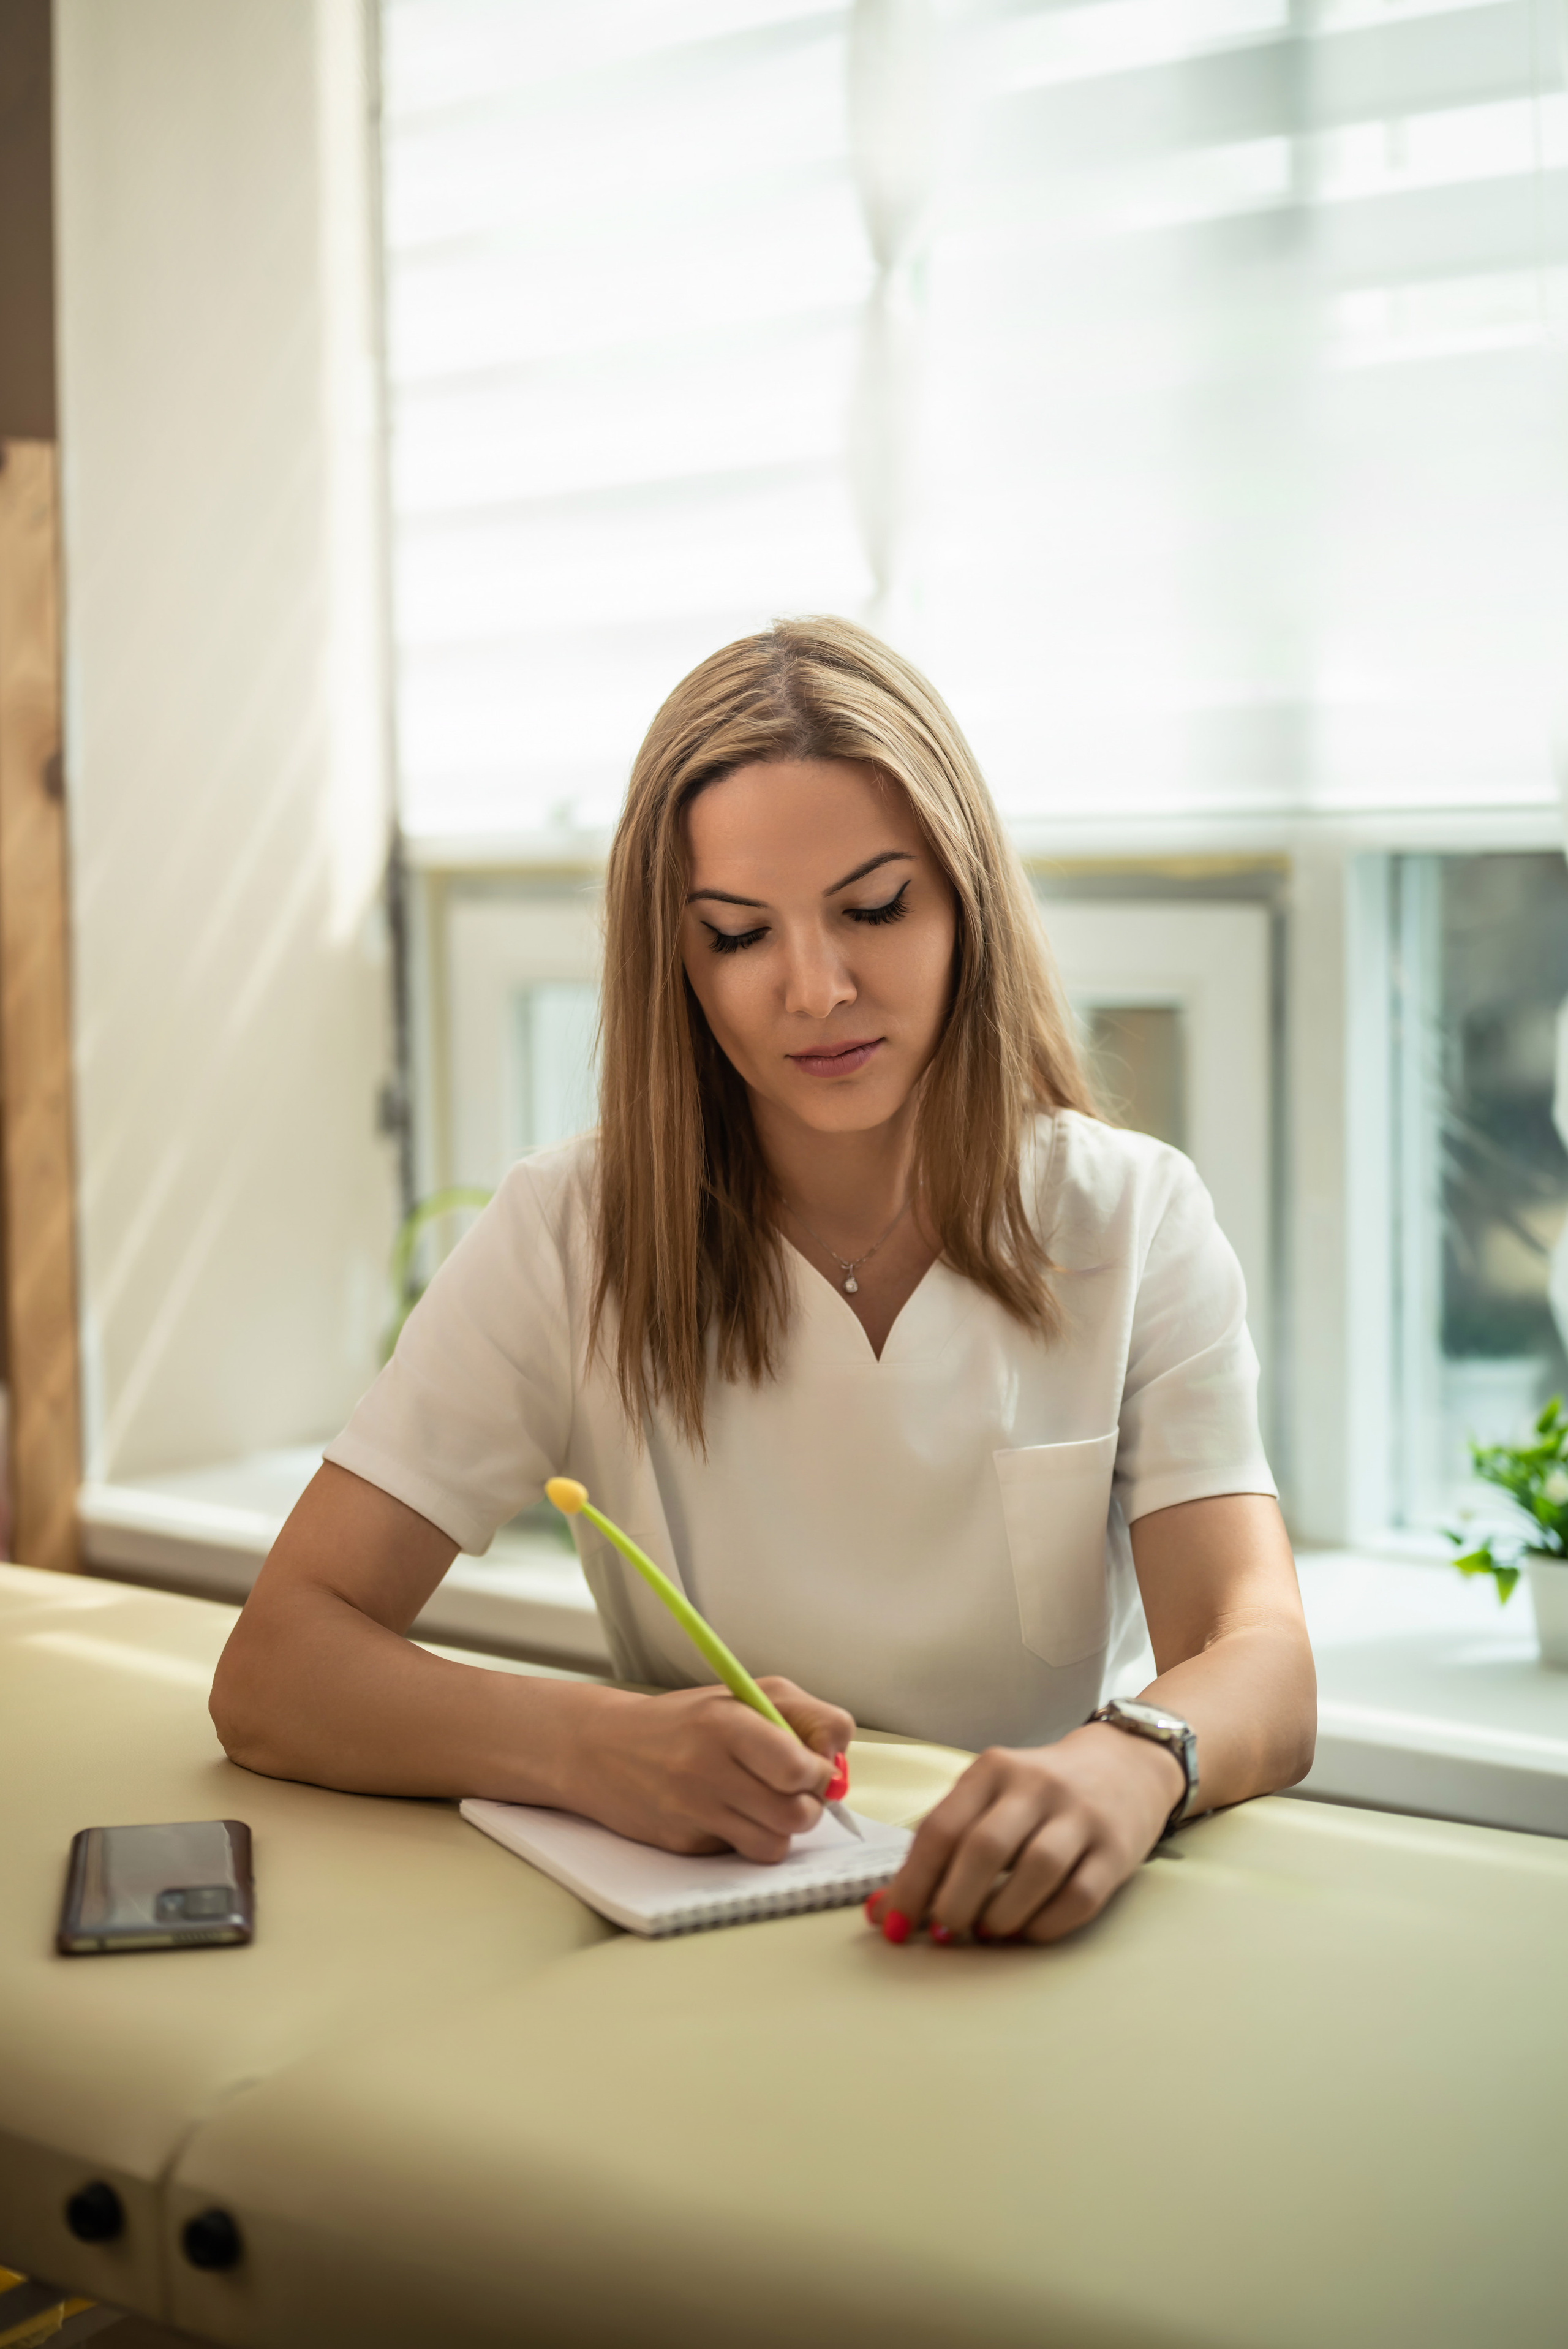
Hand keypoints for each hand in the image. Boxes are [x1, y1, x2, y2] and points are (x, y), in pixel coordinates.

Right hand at [562, 1676, 854, 1863]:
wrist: (602, 1749)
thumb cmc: (685, 1721)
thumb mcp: (744, 1695)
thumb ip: (803, 1716)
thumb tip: (838, 1758)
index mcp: (725, 1723)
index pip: (797, 1765)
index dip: (819, 1769)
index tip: (812, 1763)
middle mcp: (706, 1770)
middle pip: (797, 1812)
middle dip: (808, 1803)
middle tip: (793, 1787)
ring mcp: (693, 1812)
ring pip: (777, 1843)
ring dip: (782, 1827)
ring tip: (764, 1802)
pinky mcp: (684, 1846)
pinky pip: (744, 1854)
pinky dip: (749, 1838)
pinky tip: (729, 1814)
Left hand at [867, 1724, 1183, 1946]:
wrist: (1126, 1766)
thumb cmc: (1037, 1795)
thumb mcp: (987, 1800)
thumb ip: (940, 1849)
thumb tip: (881, 1912)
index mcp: (992, 1770)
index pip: (940, 1828)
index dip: (912, 1884)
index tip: (894, 1926)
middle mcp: (1036, 1786)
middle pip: (984, 1849)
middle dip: (954, 1902)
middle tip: (943, 1932)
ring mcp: (1081, 1815)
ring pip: (1036, 1871)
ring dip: (1001, 1915)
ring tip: (986, 1932)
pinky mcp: (1116, 1849)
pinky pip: (1080, 1897)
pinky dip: (1046, 1924)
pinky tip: (1027, 1932)